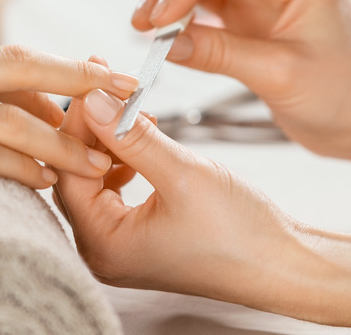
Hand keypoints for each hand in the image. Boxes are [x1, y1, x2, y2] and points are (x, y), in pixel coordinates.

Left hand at [52, 86, 293, 303]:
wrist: (281, 266)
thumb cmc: (239, 233)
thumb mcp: (183, 174)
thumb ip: (133, 137)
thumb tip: (94, 100)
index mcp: (104, 245)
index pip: (69, 173)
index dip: (79, 125)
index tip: (94, 84)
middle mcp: (102, 250)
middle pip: (76, 175)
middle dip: (93, 129)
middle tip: (107, 87)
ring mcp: (118, 245)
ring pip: (94, 179)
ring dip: (109, 142)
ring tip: (131, 110)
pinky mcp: (137, 235)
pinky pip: (113, 189)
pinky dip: (123, 159)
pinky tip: (142, 139)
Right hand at [130, 0, 350, 163]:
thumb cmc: (340, 94)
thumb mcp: (278, 74)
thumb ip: (219, 53)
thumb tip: (164, 43)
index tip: (154, 20)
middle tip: (141, 25)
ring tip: (145, 29)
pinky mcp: (248, 8)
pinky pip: (203, 0)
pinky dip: (179, 14)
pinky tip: (162, 33)